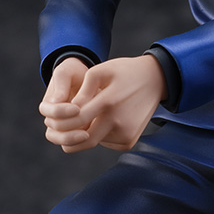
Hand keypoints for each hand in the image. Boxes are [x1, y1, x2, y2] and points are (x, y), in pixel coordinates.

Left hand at [39, 55, 167, 153]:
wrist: (155, 80)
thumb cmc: (125, 72)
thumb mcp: (103, 70)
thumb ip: (84, 89)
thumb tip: (70, 108)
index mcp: (109, 102)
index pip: (76, 120)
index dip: (63, 120)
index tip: (58, 115)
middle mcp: (118, 122)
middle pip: (83, 140)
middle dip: (68, 135)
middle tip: (62, 127)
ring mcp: (126, 134)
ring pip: (94, 142)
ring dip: (85, 134)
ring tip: (89, 116)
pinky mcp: (129, 140)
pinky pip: (106, 143)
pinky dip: (100, 136)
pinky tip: (105, 120)